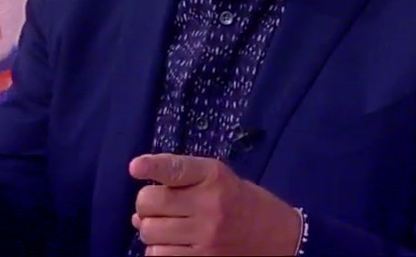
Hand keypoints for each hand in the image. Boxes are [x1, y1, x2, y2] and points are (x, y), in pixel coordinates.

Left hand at [129, 154, 301, 255]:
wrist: (280, 238)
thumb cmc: (244, 203)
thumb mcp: (221, 178)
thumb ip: (183, 182)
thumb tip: (137, 211)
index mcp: (214, 177)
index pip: (174, 168)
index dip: (152, 166)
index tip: (136, 168)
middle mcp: (209, 205)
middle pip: (149, 203)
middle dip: (146, 205)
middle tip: (158, 208)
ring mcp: (206, 238)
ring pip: (149, 233)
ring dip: (151, 231)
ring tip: (167, 229)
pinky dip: (158, 251)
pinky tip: (172, 246)